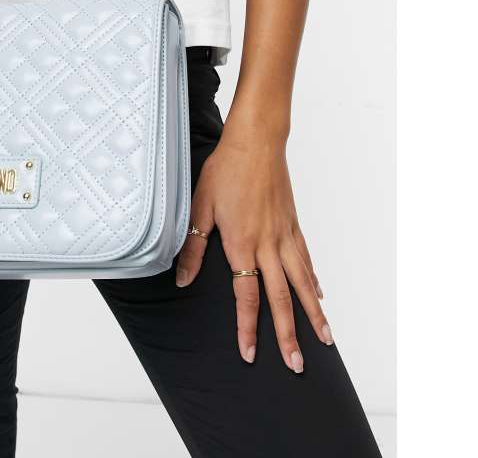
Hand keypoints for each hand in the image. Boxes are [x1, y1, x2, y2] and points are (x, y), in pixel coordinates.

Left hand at [176, 123, 332, 372]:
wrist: (256, 142)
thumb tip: (182, 279)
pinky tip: (318, 294)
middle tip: (296, 365)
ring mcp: (285, 235)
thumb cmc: (225, 170)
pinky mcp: (293, 224)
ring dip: (312, 314)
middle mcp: (268, 245)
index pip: (247, 296)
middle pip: (282, 298)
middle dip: (289, 335)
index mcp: (241, 243)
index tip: (251, 354)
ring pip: (302, 283)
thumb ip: (194, 247)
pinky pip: (306, 259)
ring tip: (325, 340)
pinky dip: (313, 280)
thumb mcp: (199, 207)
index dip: (248, 328)